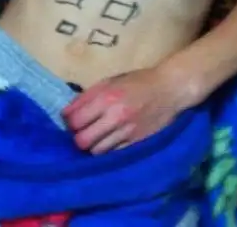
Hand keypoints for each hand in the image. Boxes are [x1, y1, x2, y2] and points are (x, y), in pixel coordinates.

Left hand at [62, 67, 182, 153]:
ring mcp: (127, 133)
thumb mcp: (111, 80)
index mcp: (106, 97)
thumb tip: (66, 112)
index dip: (68, 123)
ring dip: (93, 146)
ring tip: (96, 137)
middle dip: (78, 137)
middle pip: (82, 141)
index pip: (75, 121)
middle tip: (82, 131)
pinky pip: (113, 155)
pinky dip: (108, 151)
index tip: (70, 121)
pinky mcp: (137, 144)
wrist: (169, 89)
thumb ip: (88, 96)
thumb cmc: (138, 81)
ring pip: (97, 152)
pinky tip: (109, 142)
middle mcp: (115, 117)